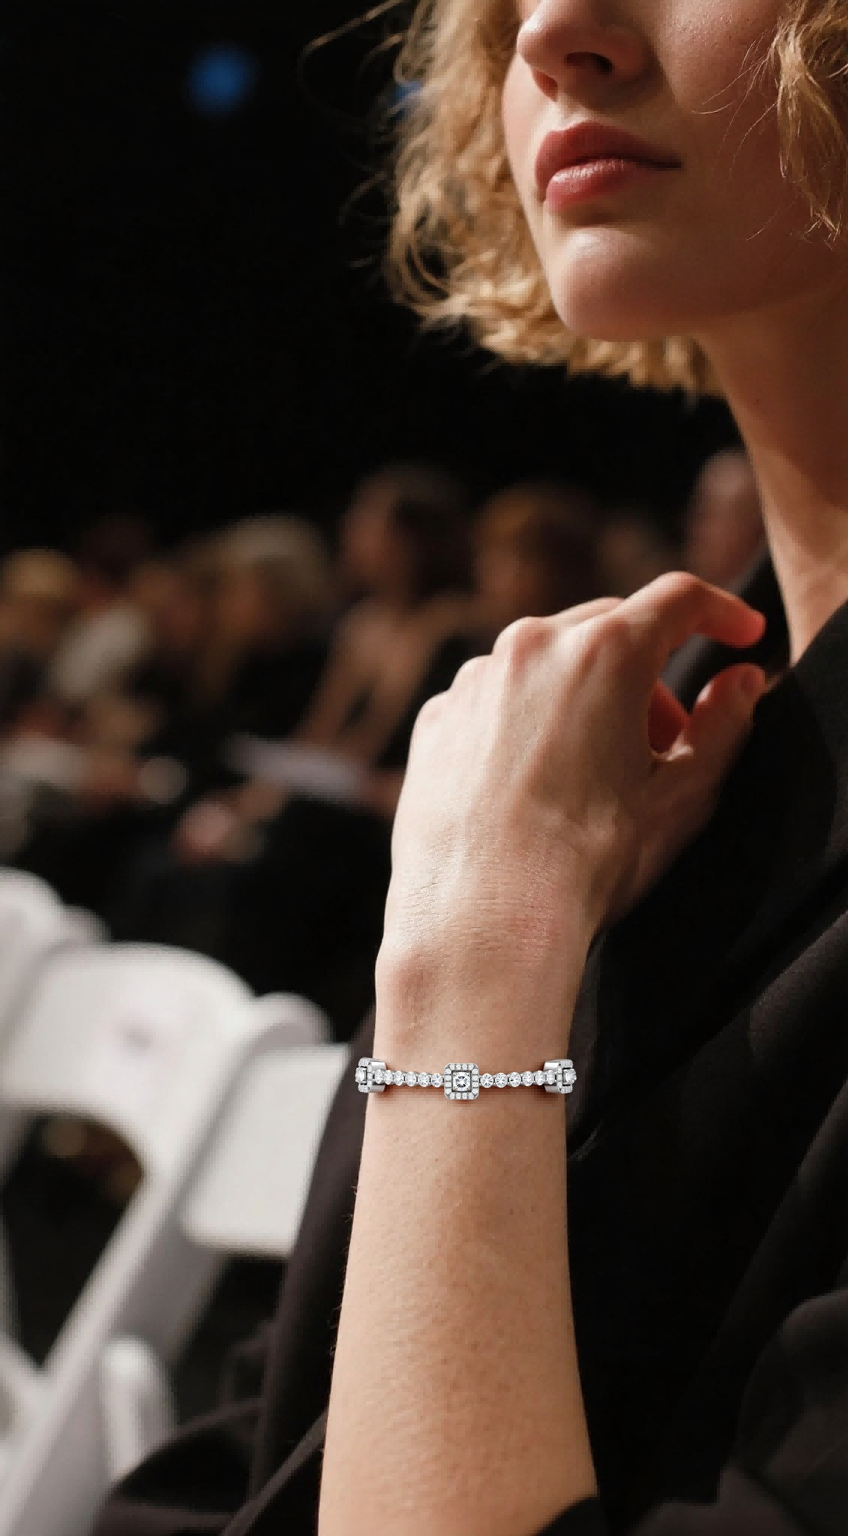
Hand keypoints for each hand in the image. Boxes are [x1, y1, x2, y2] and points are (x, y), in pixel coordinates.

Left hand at [380, 573, 766, 992]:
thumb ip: (723, 726)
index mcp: (605, 651)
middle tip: (666, 741)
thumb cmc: (589, 861)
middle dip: (649, 672)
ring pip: (547, 661)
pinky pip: (494, 699)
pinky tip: (536, 786)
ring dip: (584, 695)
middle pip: (610, 627)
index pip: (679, 600)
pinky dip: (526, 722)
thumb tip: (742, 682)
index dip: (721, 612)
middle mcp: (532, 645)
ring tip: (596, 771)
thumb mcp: (682, 797)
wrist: (483, 918)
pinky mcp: (436, 718)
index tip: (741, 635)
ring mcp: (474, 680)